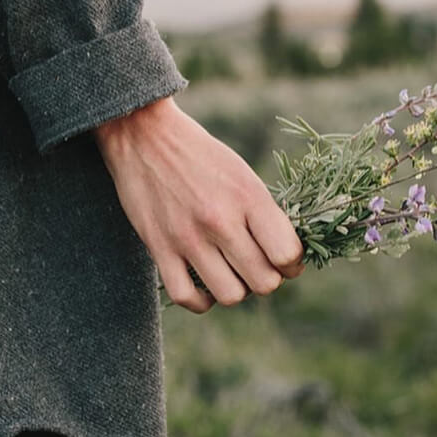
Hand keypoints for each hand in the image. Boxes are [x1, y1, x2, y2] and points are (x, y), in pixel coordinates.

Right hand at [93, 95, 305, 312]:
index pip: (286, 254)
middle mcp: (220, 219)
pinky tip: (205, 284)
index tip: (286, 261)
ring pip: (230, 296)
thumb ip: (262, 213)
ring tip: (232, 272)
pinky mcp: (159, 247)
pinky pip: (187, 297)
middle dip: (267, 279)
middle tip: (258, 266)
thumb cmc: (201, 154)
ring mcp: (187, 237)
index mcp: (248, 196)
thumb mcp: (242, 173)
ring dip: (236, 289)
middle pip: (264, 282)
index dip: (293, 264)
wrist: (144, 135)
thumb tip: (285, 255)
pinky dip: (202, 300)